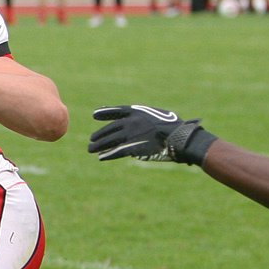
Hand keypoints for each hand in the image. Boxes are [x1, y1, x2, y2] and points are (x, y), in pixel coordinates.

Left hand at [88, 104, 216, 164]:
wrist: (177, 136)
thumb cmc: (174, 126)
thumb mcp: (160, 116)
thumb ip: (148, 119)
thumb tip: (145, 125)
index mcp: (137, 112)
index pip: (117, 111)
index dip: (106, 113)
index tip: (95, 115)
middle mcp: (130, 122)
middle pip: (111, 128)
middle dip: (100, 134)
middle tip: (92, 139)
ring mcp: (130, 135)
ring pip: (110, 140)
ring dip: (99, 145)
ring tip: (91, 149)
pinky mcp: (132, 148)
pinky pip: (117, 151)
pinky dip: (108, 154)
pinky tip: (101, 157)